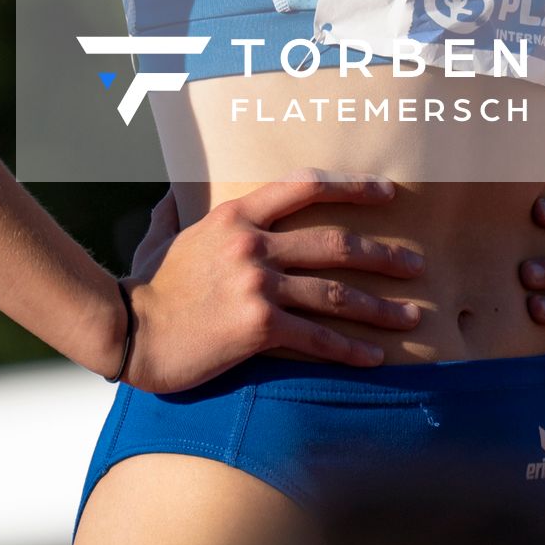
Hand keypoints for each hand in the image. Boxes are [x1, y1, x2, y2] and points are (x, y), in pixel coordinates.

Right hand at [113, 169, 425, 393]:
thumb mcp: (165, 233)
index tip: (387, 194)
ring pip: (333, 292)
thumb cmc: (146, 285)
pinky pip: (316, 338)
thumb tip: (176, 189)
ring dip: (378, 306)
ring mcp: (257, 284)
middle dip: (382, 254)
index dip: (351, 188)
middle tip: (415, 263)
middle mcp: (252, 243)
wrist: (129, 331)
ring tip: (409, 315)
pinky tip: (375, 358)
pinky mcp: (257, 327)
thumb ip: (179, 208)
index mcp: (236, 214)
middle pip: (334, 242)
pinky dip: (349, 350)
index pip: (305, 187)